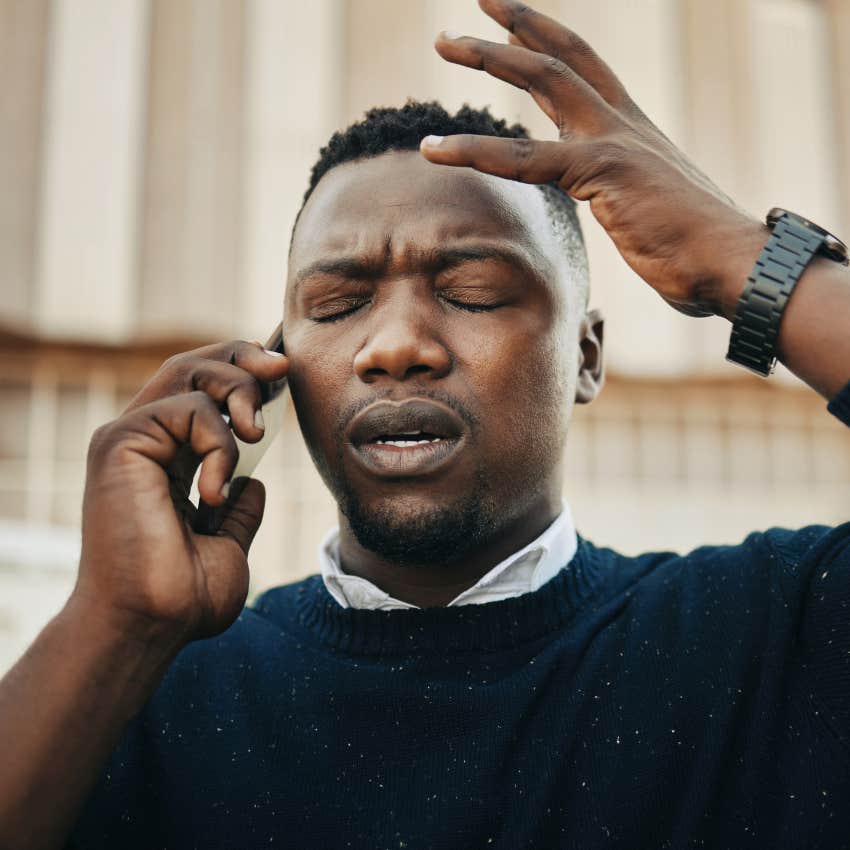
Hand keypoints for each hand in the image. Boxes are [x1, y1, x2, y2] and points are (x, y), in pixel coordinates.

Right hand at [72, 341, 288, 645]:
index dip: (241, 372)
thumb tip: (254, 483)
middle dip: (242, 357)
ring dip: (239, 391)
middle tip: (282, 367)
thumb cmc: (183, 597)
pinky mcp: (120, 443)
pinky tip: (214, 491)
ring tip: (256, 434)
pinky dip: (218, 443)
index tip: (283, 374)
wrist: (151, 626)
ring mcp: (128, 439)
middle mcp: (143, 442)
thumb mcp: (227, 546)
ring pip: (188, 373)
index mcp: (165, 461)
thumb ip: (239, 511)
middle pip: (191, 366)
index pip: (200, 393)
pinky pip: (187, 409)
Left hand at [421, 0, 765, 318]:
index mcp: (632, 131)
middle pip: (562, 56)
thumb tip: (620, 217)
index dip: (548, 40)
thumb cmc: (694, 252)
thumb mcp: (648, 216)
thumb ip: (624, 203)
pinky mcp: (603, 171)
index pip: (584, 70)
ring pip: (542, 80)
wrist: (733, 266)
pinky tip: (433, 149)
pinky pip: (524, 158)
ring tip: (442, 41)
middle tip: (474, 5)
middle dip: (516, 26)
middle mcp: (623, 124)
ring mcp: (614, 141)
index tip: (514, 25)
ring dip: (488, 56)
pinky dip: (474, 151)